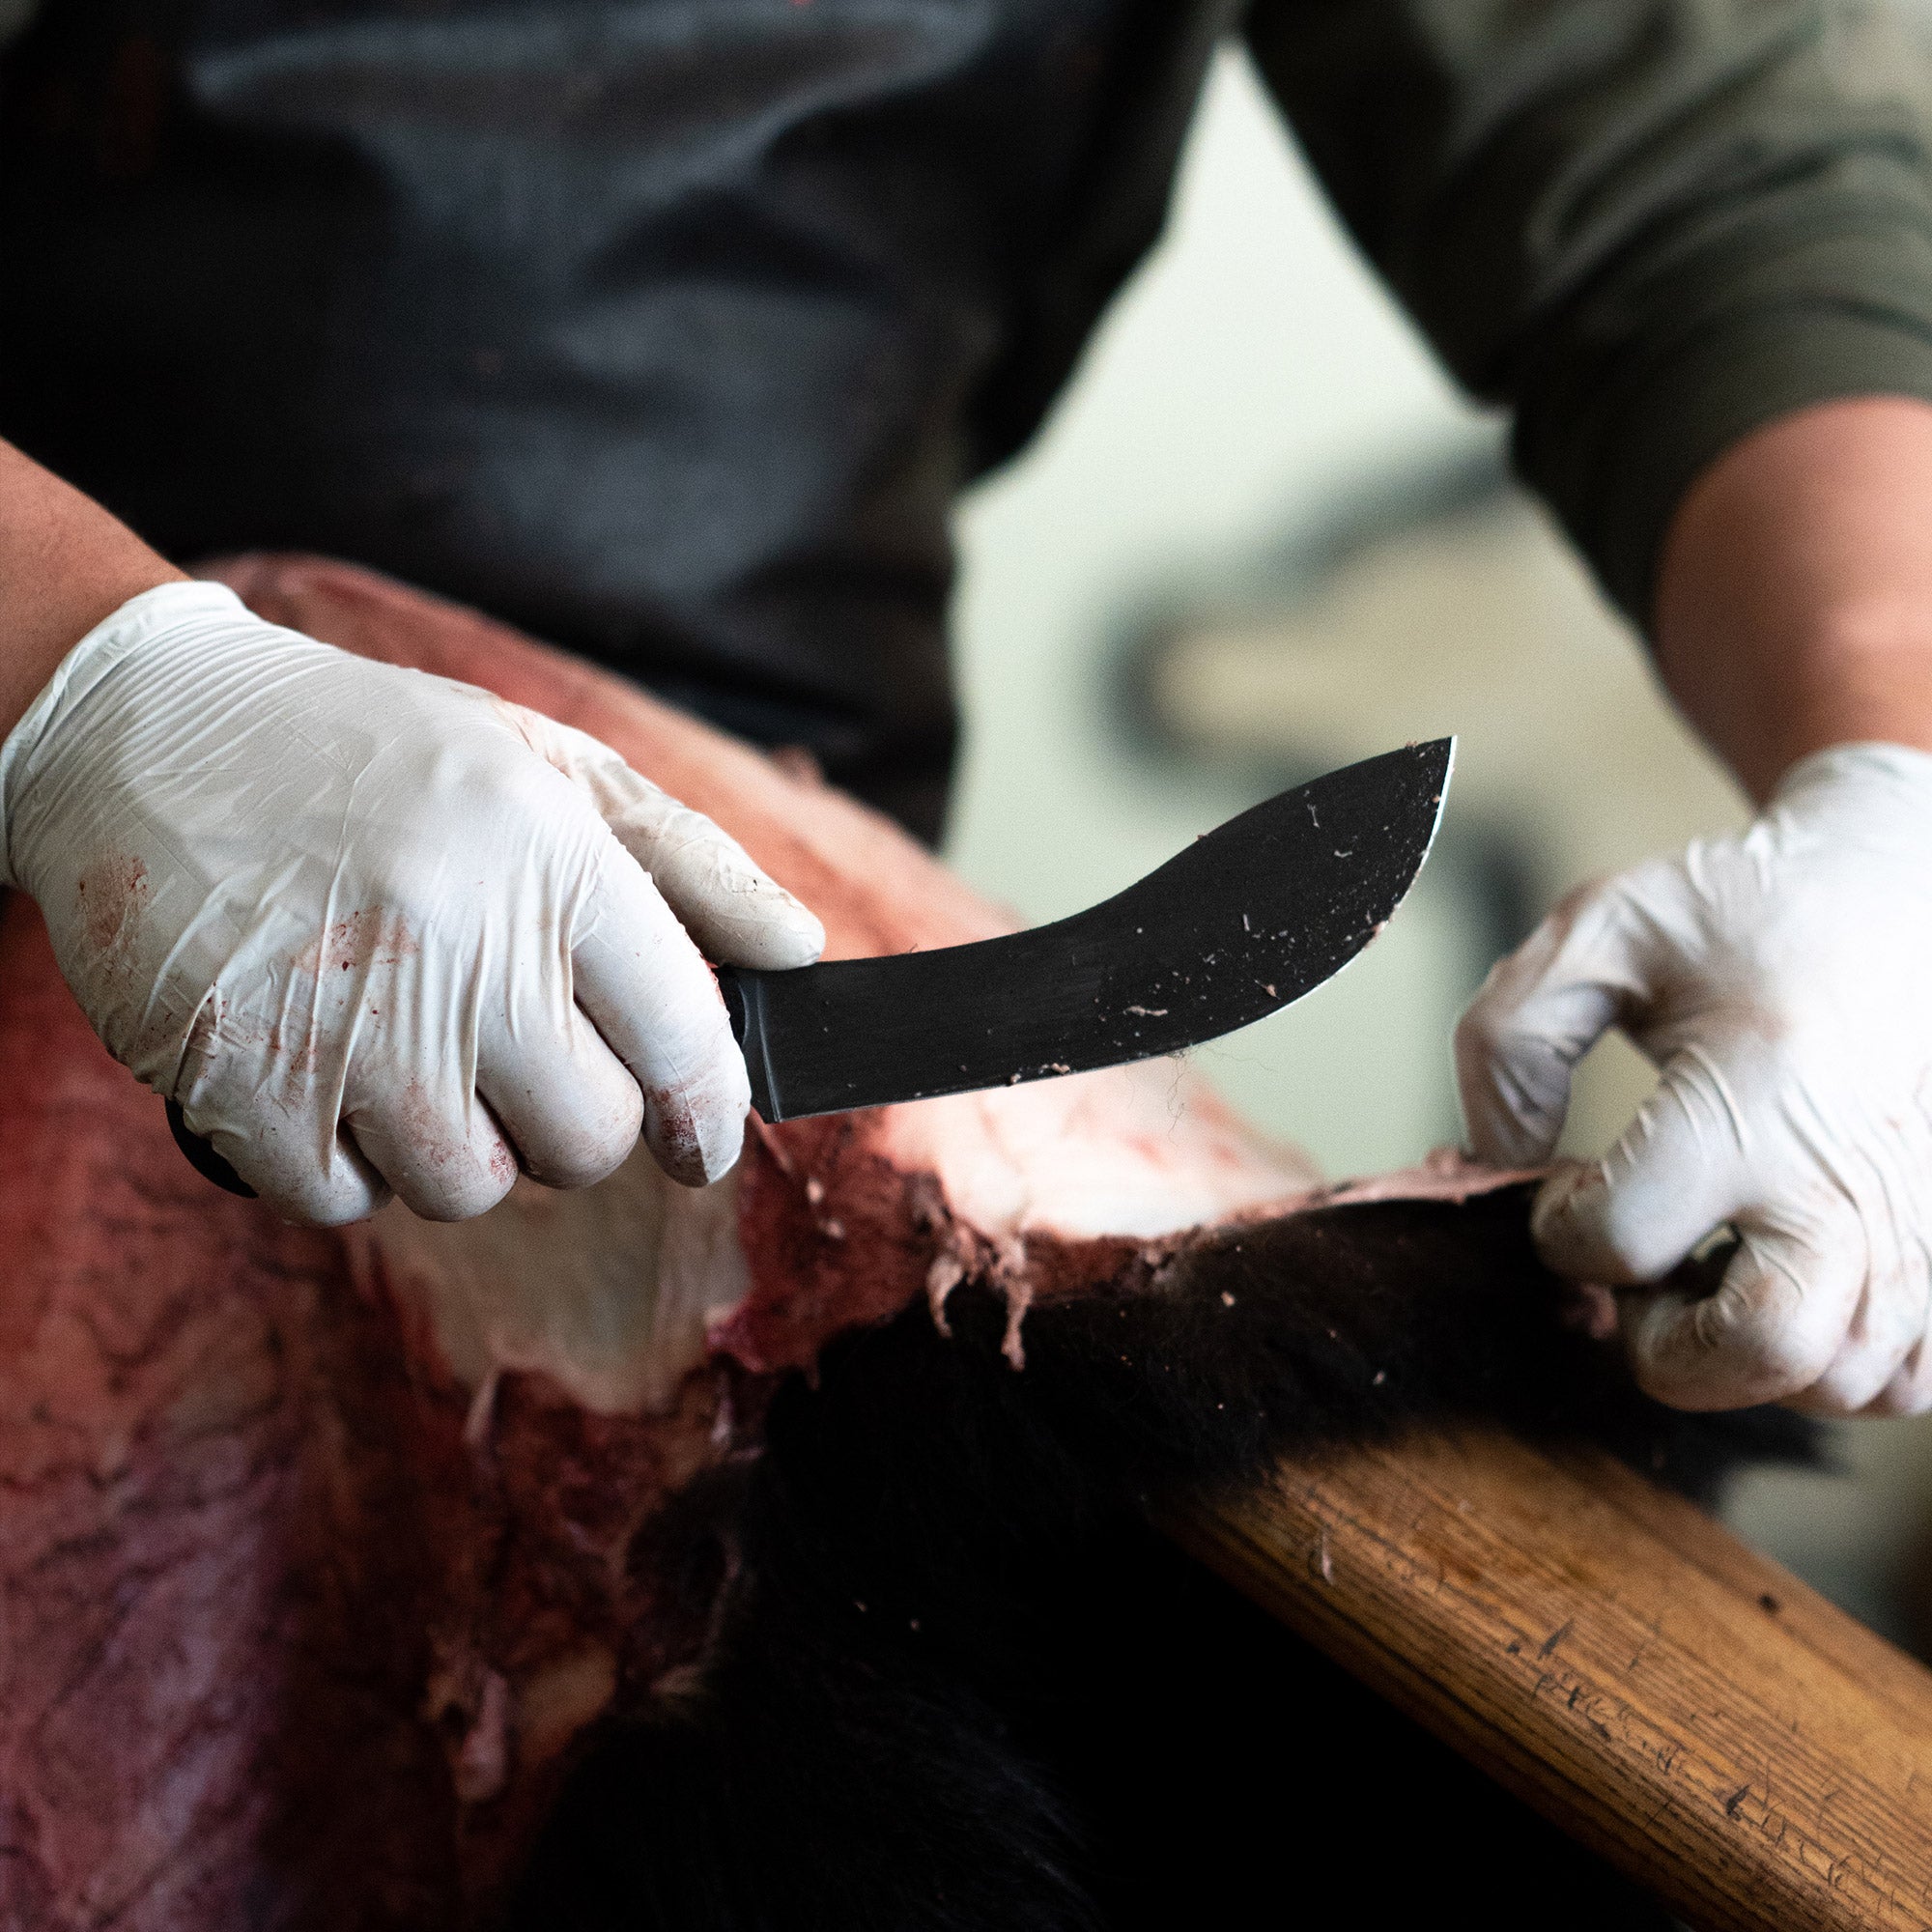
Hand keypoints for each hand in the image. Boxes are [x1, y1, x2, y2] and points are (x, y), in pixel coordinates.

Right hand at [0, 581, 822, 1222]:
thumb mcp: (548, 765)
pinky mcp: (239, 1082)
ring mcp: (344, 1021)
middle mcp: (458, 942)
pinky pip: (345, 1201)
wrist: (146, 731)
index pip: (682, 1036)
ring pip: (471, 1187)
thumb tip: (797, 953)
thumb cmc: (377, 755)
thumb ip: (688, 862)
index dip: (706, 1109)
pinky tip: (326, 1063)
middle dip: (575, 1121)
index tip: (702, 1137)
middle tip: (521, 1059)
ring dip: (458, 1143)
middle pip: (587, 1140)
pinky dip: (347, 1160)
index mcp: (550, 857)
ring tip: (411, 1043)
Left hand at [1457, 743, 1931, 1415]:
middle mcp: (1853, 1180)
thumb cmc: (1739, 917)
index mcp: (1758, 1095)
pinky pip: (1904, 1381)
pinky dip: (1832, 1363)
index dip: (1557, 1222)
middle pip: (1759, 1352)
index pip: (1620, 1238)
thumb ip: (1509, 1040)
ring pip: (1835, 1381)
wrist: (1897, 890)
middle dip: (1663, 1336)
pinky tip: (1784, 1283)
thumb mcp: (1595, 930)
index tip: (1571, 1173)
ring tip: (1714, 1260)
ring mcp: (1919, 1227)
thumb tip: (1498, 1159)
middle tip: (1645, 1260)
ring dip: (1744, 1354)